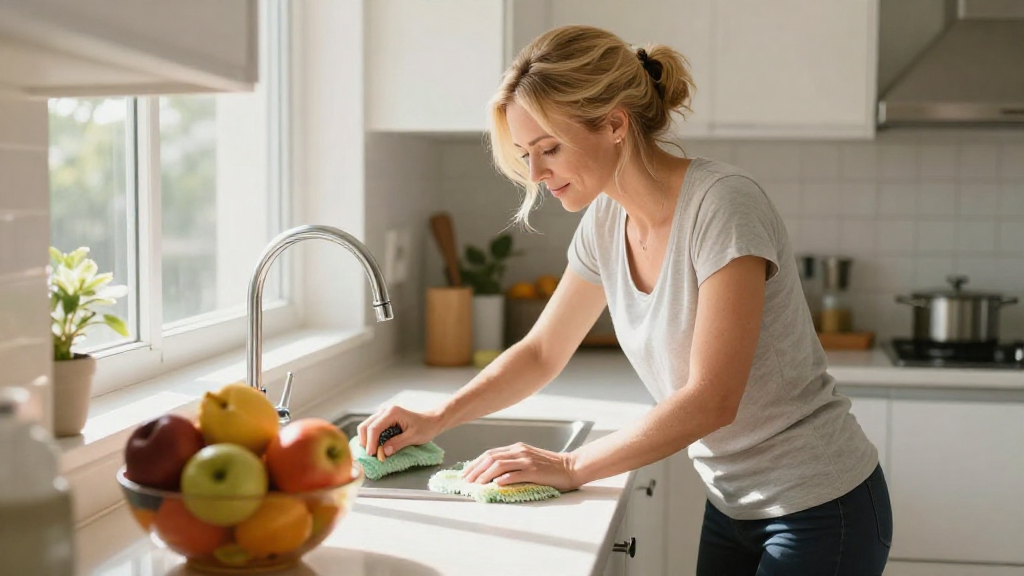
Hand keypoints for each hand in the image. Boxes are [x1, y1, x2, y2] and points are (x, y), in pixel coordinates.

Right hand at [356, 405, 441, 460]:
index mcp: (392, 412)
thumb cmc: (425, 427)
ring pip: (366, 427)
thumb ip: (398, 443)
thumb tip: (384, 452)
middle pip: (366, 426)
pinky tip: (374, 447)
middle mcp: (384, 411)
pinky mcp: (383, 420)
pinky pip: (371, 429)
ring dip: (366, 440)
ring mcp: (382, 415)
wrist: (431, 421)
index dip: (371, 442)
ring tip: (372, 453)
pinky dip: (370, 439)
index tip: (372, 455)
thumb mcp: (413, 437)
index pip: (374, 428)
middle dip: (365, 442)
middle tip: (370, 455)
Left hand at [460, 442, 577, 491]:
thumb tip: (492, 475)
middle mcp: (519, 451)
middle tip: (466, 481)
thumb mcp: (528, 460)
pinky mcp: (534, 471)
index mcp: (517, 448)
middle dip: (475, 469)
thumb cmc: (550, 467)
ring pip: (499, 464)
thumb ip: (512, 464)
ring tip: (477, 484)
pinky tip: (495, 485)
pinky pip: (515, 474)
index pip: (490, 453)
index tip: (466, 474)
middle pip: (491, 457)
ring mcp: (527, 460)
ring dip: (485, 475)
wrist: (571, 467)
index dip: (475, 463)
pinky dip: (503, 479)